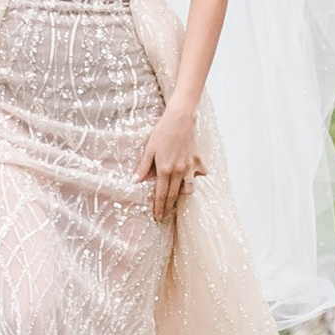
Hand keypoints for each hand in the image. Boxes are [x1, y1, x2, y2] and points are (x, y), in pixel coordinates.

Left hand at [136, 100, 205, 221]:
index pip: (162, 194)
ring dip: (183, 195)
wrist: (180, 118)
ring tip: (177, 197)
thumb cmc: (162, 132)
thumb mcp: (149, 149)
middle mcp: (179, 171)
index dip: (159, 207)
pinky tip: (193, 177)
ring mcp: (190, 167)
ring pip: (189, 188)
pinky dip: (196, 178)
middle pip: (174, 195)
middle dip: (169, 207)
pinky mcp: (197, 160)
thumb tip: (134, 181)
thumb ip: (143, 167)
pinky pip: (199, 174)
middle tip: (165, 216)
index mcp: (165, 170)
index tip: (158, 216)